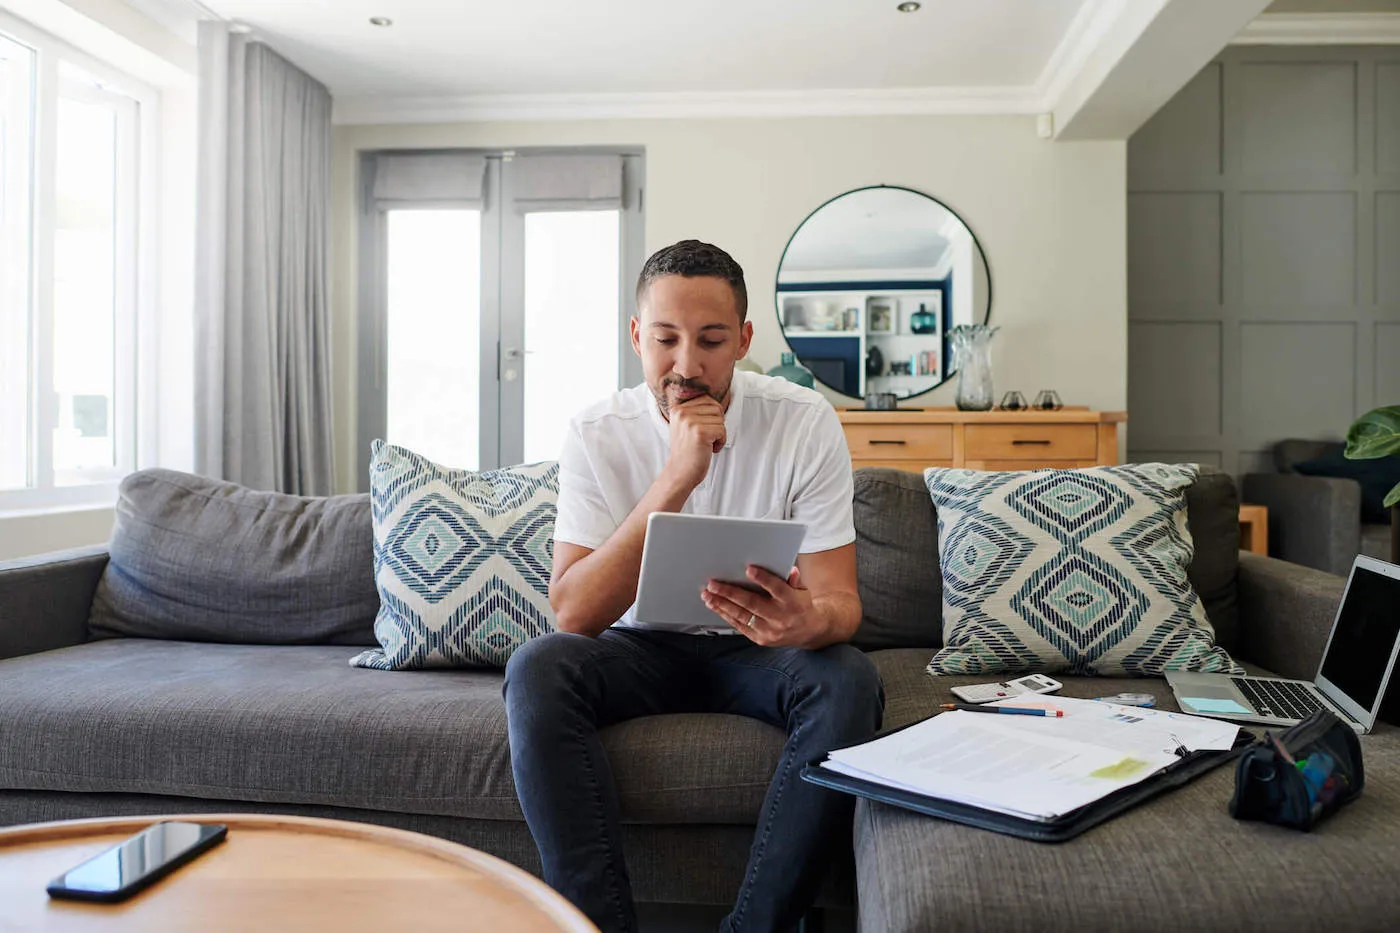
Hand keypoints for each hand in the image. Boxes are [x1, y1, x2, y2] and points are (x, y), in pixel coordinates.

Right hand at [663, 394, 725, 489]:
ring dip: (718, 434)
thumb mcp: (686, 426)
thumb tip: (717, 403)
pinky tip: (708, 450)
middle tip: (704, 438)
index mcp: (678, 408)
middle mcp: (682, 412)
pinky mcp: (700, 433)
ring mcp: (690, 422)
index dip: (711, 417)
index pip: (708, 400)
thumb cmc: (688, 451)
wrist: (680, 473)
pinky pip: (722, 431)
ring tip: (705, 444)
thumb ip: (697, 411)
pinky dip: (720, 442)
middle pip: (716, 408)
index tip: (700, 431)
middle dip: (716, 425)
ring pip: (721, 420)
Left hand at [701, 565, 823, 647]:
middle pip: (752, 603)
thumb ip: (792, 579)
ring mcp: (770, 630)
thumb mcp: (801, 589)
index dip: (762, 578)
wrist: (809, 632)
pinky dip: (726, 615)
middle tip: (713, 584)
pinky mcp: (761, 639)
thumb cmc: (801, 605)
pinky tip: (716, 607)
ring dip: (722, 605)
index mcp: (792, 601)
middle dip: (729, 593)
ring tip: (708, 595)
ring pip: (742, 616)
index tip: (748, 569)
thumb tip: (788, 568)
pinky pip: (740, 626)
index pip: (776, 588)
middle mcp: (780, 617)